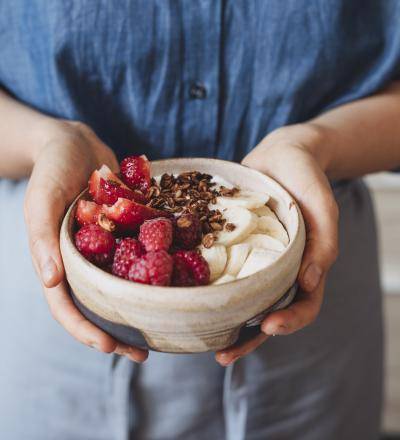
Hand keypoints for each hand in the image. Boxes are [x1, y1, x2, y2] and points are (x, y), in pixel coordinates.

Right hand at [24, 120, 147, 361]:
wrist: (77, 143)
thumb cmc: (53, 169)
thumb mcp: (41, 199)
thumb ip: (43, 238)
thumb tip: (49, 282)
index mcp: (60, 261)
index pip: (67, 306)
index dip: (86, 330)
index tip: (111, 347)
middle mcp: (86, 261)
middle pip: (99, 305)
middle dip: (118, 331)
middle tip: (145, 351)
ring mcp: (108, 248)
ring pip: (124, 286)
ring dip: (142, 308)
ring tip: (166, 325)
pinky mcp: (127, 232)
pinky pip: (143, 255)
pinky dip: (157, 270)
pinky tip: (180, 280)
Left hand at [216, 124, 338, 365]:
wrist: (280, 154)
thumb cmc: (307, 178)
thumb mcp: (322, 206)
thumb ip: (323, 242)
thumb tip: (311, 282)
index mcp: (302, 267)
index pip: (302, 305)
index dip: (289, 322)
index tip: (267, 326)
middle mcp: (274, 269)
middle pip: (264, 312)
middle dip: (246, 338)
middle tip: (223, 355)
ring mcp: (250, 258)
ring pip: (237, 297)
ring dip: (221, 319)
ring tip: (199, 338)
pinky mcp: (229, 244)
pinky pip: (217, 267)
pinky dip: (204, 282)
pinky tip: (184, 291)